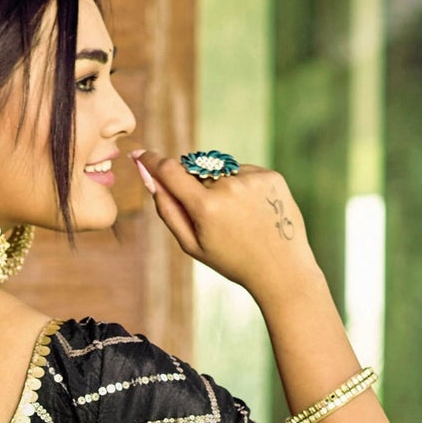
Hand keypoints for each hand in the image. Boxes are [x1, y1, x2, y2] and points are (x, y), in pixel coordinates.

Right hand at [131, 151, 322, 309]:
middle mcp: (228, 186)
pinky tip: (253, 211)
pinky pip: (244, 172)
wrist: (280, 268)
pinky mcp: (270, 175)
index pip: (170, 171)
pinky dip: (243, 187)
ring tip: (238, 217)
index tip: (141, 154)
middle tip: (213, 217)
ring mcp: (251, 178)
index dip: (152, 161)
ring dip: (221, 186)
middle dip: (195, 186)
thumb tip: (150, 178)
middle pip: (196, 172)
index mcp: (206, 207)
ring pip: (222, 171)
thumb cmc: (231, 260)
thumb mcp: (193, 245)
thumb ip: (168, 210)